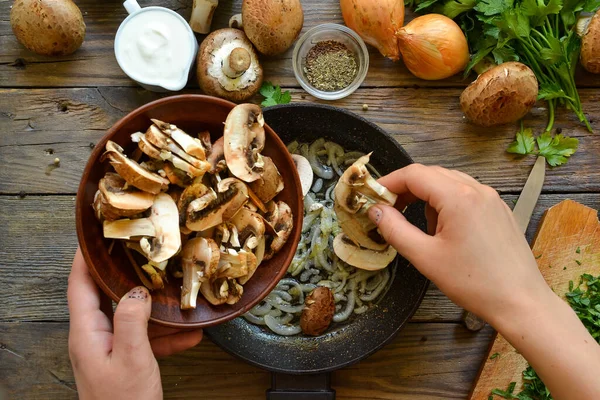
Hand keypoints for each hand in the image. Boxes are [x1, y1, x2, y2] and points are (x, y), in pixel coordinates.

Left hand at [67, 248, 202, 399]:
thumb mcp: (131, 358)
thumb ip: (132, 320)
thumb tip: (138, 289)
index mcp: (87, 332)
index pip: (79, 285)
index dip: (85, 258)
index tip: (98, 235)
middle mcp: (94, 337)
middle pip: (105, 295)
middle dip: (125, 274)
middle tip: (145, 253)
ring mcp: (109, 349)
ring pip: (131, 316)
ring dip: (154, 308)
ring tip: (176, 293)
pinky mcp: (125, 361)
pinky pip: (145, 339)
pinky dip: (165, 335)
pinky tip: (190, 334)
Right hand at [367, 164, 551, 325]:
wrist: (521, 302)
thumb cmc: (473, 282)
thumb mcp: (425, 257)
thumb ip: (395, 229)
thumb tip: (376, 211)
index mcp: (458, 197)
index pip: (414, 174)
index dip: (389, 182)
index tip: (372, 197)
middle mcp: (477, 190)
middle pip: (431, 174)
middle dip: (406, 189)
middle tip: (388, 211)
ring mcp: (492, 199)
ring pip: (449, 183)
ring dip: (426, 197)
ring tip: (419, 228)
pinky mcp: (499, 211)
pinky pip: (466, 195)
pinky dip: (447, 204)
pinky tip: (444, 231)